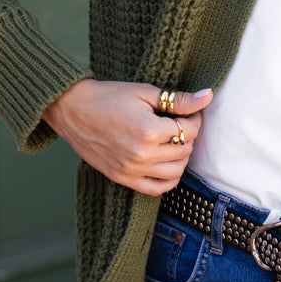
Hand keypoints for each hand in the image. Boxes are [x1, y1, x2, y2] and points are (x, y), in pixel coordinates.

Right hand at [42, 79, 212, 195]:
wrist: (73, 110)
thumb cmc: (108, 97)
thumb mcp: (144, 92)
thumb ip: (178, 99)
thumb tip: (207, 97)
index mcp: (148, 130)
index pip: (190, 129)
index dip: (195, 118)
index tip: (188, 112)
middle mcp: (141, 154)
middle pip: (184, 150)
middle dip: (188, 135)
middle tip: (180, 123)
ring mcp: (131, 170)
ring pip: (175, 172)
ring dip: (181, 157)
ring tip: (173, 141)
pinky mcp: (122, 178)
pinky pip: (156, 189)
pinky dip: (168, 179)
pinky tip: (166, 163)